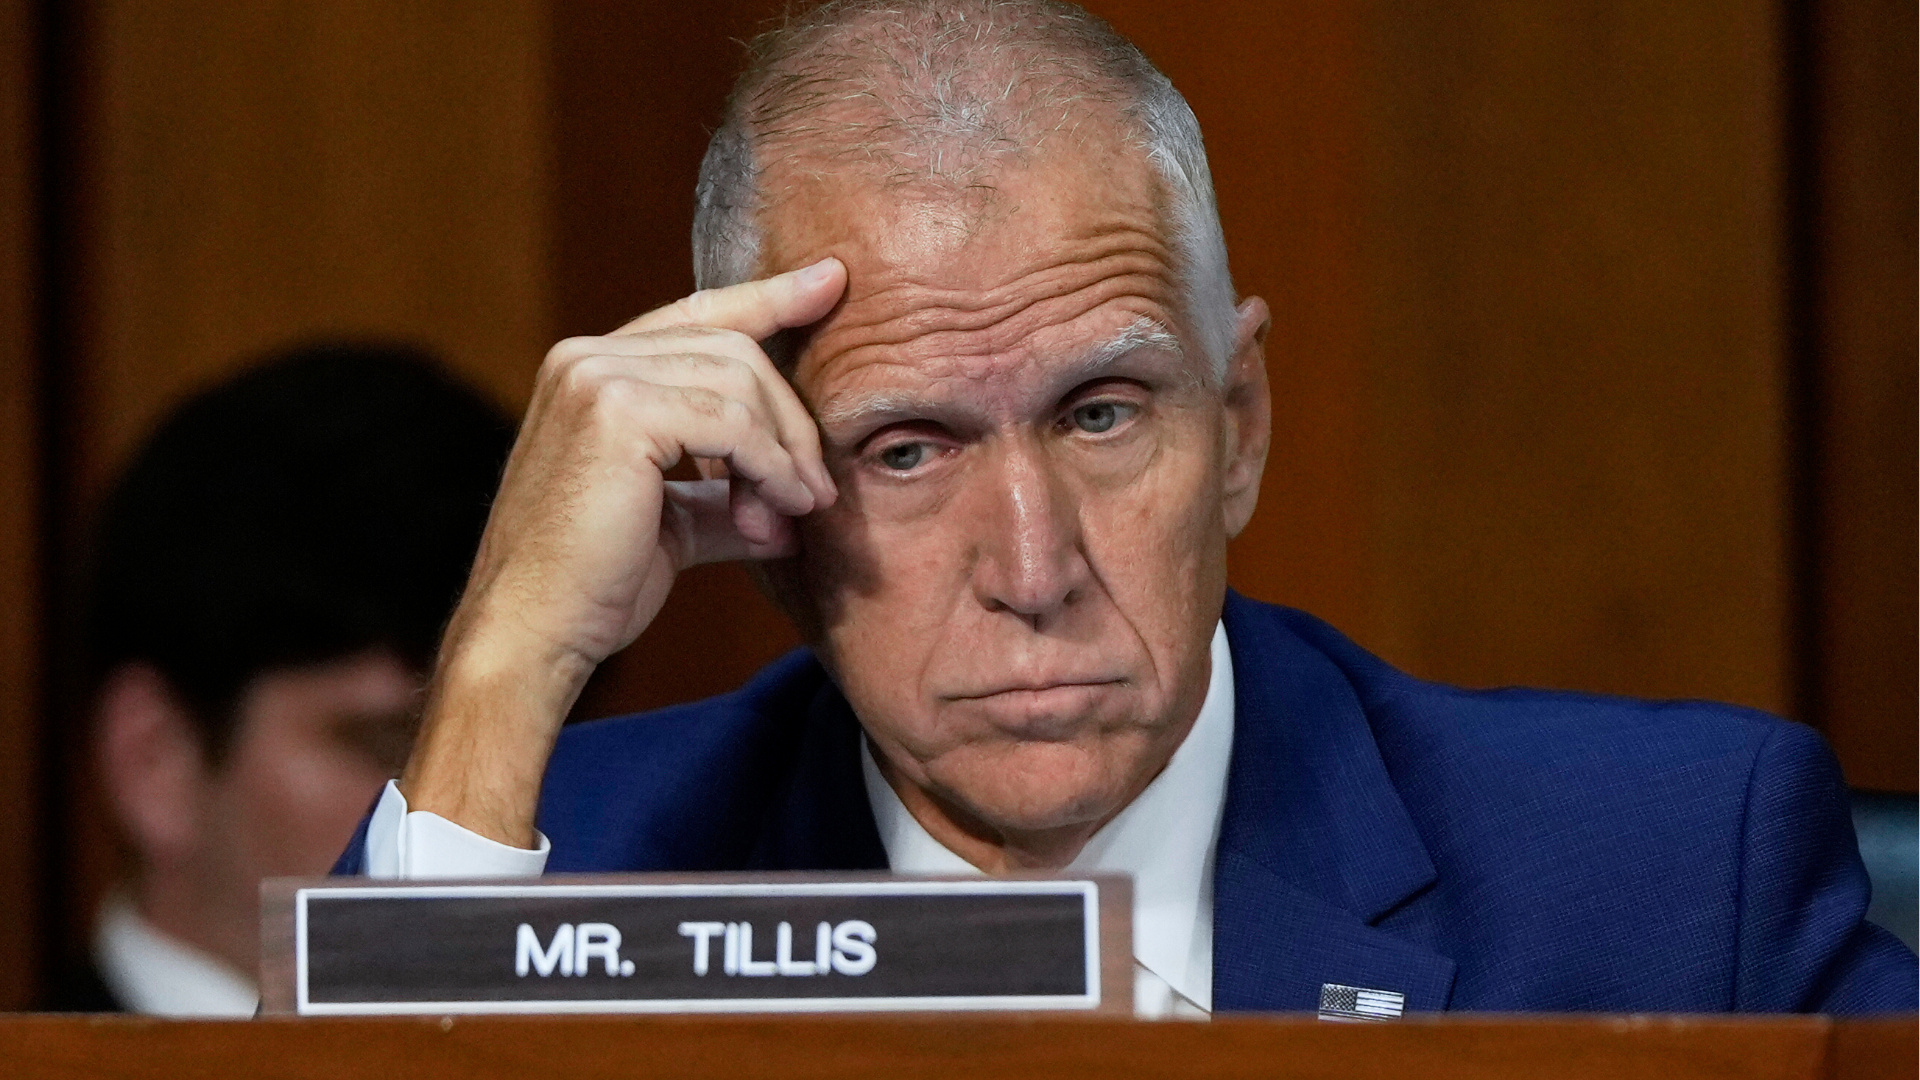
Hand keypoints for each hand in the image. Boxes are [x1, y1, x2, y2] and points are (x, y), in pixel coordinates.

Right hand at [399, 259, 846, 845]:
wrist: (534, 636)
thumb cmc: (594, 589)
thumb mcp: (673, 525)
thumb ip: (727, 495)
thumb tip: (796, 498)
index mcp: (590, 369)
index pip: (699, 316)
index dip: (770, 298)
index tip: (831, 283)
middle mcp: (586, 356)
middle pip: (734, 348)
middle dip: (791, 417)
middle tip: (814, 490)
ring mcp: (596, 377)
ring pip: (741, 382)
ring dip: (786, 451)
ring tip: (796, 511)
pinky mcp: (617, 413)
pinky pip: (732, 422)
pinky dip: (772, 465)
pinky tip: (781, 509)